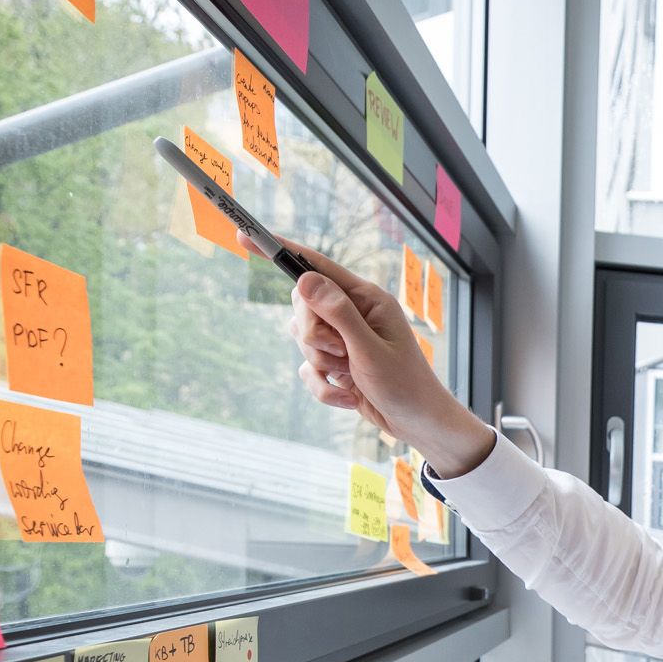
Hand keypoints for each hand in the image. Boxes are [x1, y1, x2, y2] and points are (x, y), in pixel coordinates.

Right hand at [277, 238, 494, 473]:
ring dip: (322, 365)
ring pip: (302, 339)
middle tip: (342, 355)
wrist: (417, 425)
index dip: (280, 251)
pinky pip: (307, 369)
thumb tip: (304, 280)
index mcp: (367, 299)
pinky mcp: (335, 364)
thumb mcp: (369, 349)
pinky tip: (349, 397)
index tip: (245, 236)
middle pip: (302, 306)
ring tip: (353, 377)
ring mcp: (342, 338)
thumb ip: (337, 314)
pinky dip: (324, 387)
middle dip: (314, 337)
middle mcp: (352, 313)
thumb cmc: (404, 385)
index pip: (316, 267)